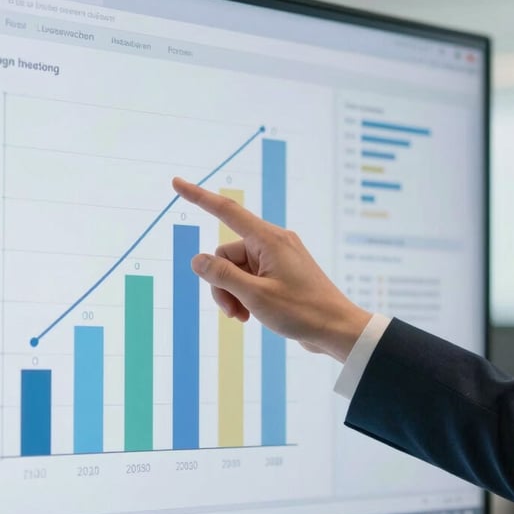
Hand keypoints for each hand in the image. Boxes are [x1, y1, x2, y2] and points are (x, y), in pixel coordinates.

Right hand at [172, 177, 371, 361]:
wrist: (337, 329)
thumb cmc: (302, 311)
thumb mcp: (255, 295)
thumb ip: (222, 275)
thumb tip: (197, 260)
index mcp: (269, 239)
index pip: (226, 211)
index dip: (198, 197)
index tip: (176, 184)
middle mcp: (273, 243)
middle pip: (227, 254)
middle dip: (222, 283)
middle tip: (233, 311)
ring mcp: (278, 259)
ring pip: (237, 270)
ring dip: (233, 294)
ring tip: (244, 317)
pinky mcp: (281, 274)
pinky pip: (251, 278)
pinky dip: (246, 295)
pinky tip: (252, 316)